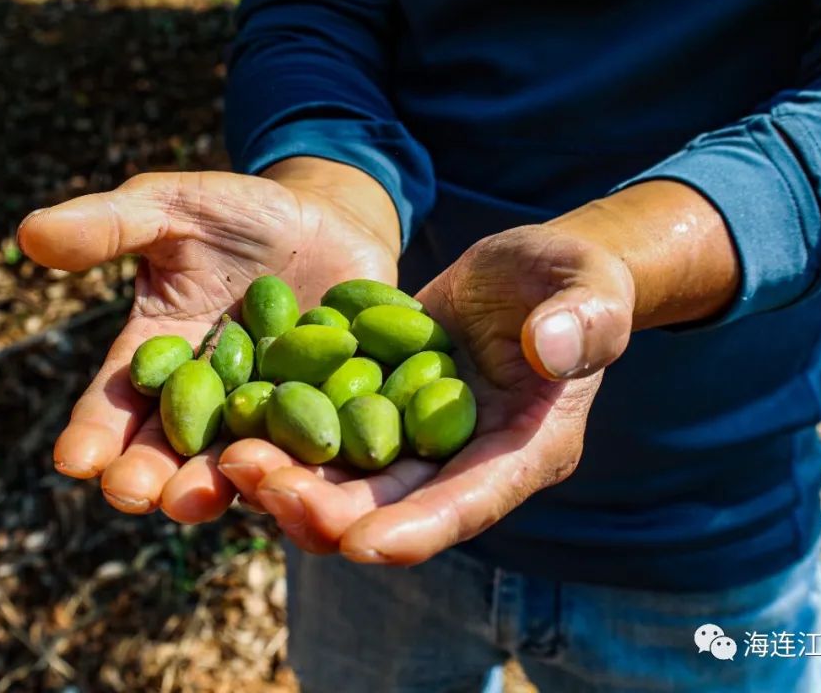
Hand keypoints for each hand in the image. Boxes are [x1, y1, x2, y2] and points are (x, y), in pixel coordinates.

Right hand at [18, 158, 400, 523]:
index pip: (116, 403)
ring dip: (219, 485)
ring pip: (240, 462)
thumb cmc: (241, 213)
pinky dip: (305, 470)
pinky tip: (296, 485)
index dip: (94, 433)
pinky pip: (317, 451)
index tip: (74, 460)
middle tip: (133, 494)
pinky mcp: (331, 417)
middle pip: (172, 449)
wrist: (331, 221)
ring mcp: (270, 415)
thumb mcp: (173, 207)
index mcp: (159, 358)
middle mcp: (210, 401)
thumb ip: (110, 225)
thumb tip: (28, 233)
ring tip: (197, 500)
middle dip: (149, 474)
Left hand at [220, 224, 635, 561]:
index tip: (358, 545)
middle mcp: (463, 463)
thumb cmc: (575, 279)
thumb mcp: (590, 288)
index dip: (416, 529)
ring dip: (289, 478)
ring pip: (346, 479)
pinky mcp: (378, 408)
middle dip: (324, 508)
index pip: (470, 502)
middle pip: (390, 506)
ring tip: (230, 456)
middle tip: (258, 484)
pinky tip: (233, 420)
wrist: (527, 274)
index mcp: (524, 452)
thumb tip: (550, 349)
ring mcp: (416, 440)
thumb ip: (584, 320)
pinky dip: (283, 432)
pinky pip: (327, 432)